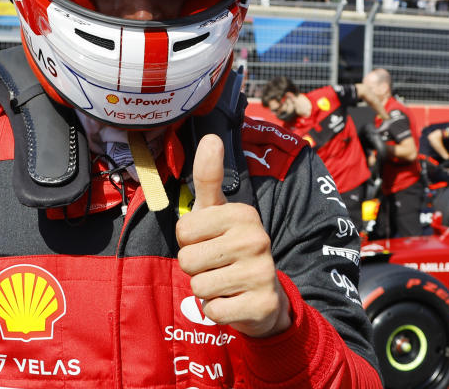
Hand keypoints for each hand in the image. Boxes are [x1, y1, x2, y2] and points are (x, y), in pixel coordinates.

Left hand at [176, 134, 290, 337]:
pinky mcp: (262, 305)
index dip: (189, 242)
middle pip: (188, 261)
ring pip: (199, 287)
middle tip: (217, 266)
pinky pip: (213, 311)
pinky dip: (217, 311)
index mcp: (243, 214)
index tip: (209, 242)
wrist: (265, 296)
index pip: (183, 232)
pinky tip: (234, 301)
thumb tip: (211, 137)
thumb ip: (209, 176)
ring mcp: (262, 272)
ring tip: (225, 283)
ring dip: (206, 290)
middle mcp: (256, 239)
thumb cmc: (231, 248)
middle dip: (195, 268)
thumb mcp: (217, 212)